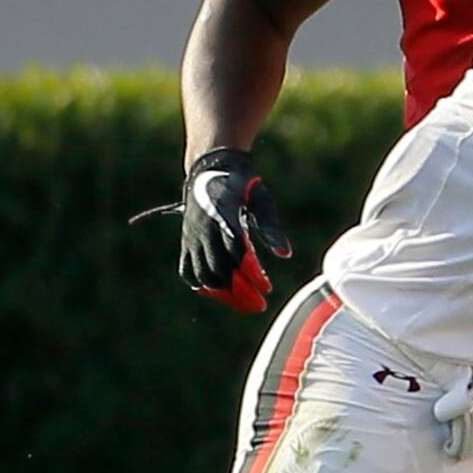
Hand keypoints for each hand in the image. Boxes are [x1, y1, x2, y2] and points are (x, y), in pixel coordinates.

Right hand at [174, 145, 293, 313]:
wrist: (211, 167)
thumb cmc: (243, 183)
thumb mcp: (262, 200)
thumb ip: (271, 226)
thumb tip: (285, 254)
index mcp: (224, 216)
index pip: (237, 253)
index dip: (252, 273)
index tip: (267, 288)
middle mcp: (204, 228)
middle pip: (219, 270)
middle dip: (240, 291)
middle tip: (260, 304)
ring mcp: (192, 236)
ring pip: (202, 273)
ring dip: (223, 292)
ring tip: (243, 302)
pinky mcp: (186, 240)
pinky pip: (187, 269)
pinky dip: (201, 284)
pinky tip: (220, 292)